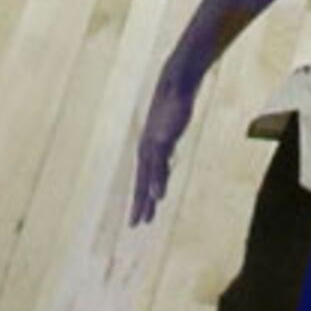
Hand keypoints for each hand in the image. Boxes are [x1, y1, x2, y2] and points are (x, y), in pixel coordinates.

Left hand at [129, 78, 196, 224]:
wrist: (176, 84)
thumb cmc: (174, 104)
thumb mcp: (170, 126)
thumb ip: (168, 140)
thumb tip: (168, 146)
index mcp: (147, 149)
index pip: (142, 179)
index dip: (140, 198)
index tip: (139, 216)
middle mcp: (146, 149)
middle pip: (140, 182)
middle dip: (138, 205)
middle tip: (134, 226)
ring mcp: (153, 145)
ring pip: (147, 177)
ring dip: (146, 199)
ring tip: (145, 218)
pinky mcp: (162, 139)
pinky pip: (158, 165)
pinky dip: (157, 181)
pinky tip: (158, 195)